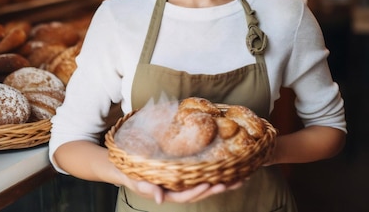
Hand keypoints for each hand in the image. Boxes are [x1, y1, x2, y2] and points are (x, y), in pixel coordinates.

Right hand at [128, 179, 243, 203]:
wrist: (128, 169)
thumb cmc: (132, 175)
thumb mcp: (136, 181)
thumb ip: (147, 189)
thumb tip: (160, 199)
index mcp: (169, 193)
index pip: (185, 195)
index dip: (197, 191)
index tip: (208, 184)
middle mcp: (179, 190)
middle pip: (201, 192)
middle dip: (217, 187)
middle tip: (233, 182)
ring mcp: (183, 184)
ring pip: (205, 185)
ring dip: (223, 182)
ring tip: (240, 178)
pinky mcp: (186, 176)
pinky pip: (202, 176)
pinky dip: (216, 174)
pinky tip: (229, 169)